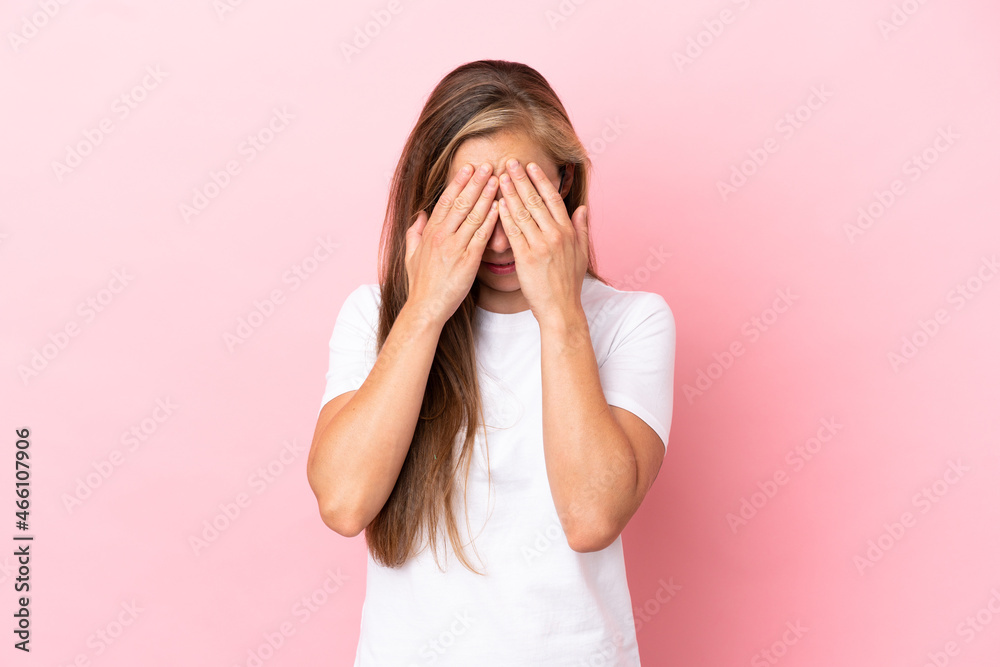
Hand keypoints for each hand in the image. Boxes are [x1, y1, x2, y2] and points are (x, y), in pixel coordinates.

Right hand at [404, 162, 499, 327]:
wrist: (425, 307)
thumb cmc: (420, 284)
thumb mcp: (410, 255)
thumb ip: (414, 233)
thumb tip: (419, 216)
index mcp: (429, 232)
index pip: (446, 201)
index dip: (458, 183)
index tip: (468, 168)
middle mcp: (442, 236)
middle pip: (461, 203)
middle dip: (475, 182)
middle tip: (488, 165)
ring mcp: (455, 248)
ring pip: (473, 216)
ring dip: (486, 195)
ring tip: (497, 179)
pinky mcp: (467, 261)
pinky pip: (481, 236)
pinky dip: (491, 220)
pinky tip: (499, 207)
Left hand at [496, 159, 588, 325]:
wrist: (561, 309)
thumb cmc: (569, 283)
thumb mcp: (581, 253)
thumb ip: (582, 228)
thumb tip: (583, 208)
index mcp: (568, 231)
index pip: (552, 199)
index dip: (541, 180)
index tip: (531, 166)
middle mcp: (555, 235)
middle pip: (536, 201)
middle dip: (521, 180)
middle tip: (509, 162)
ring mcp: (540, 245)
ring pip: (523, 213)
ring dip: (510, 193)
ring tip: (499, 177)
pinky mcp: (526, 258)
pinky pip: (513, 232)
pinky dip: (505, 216)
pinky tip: (497, 203)